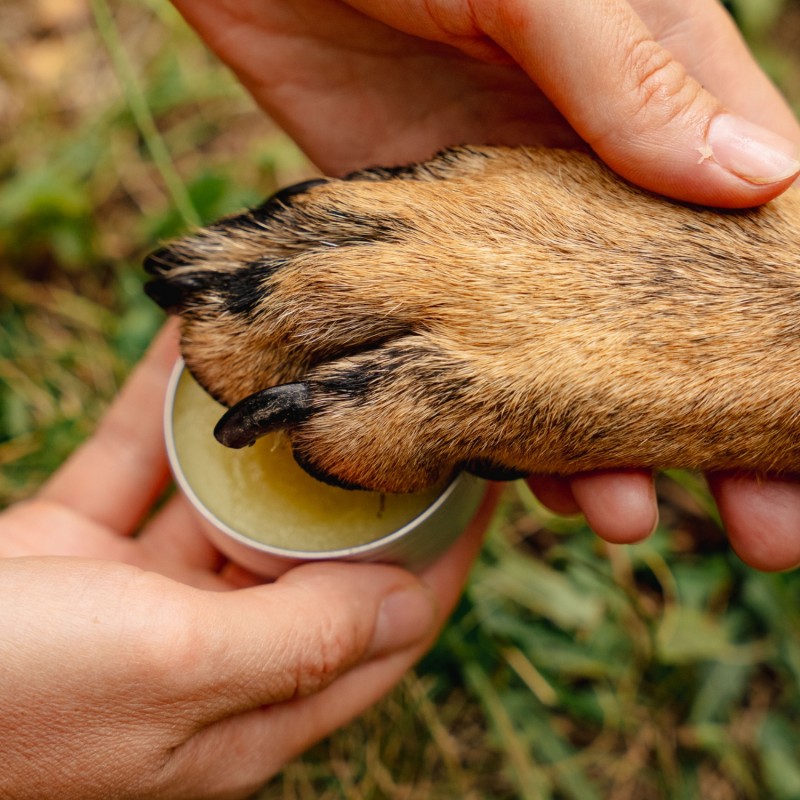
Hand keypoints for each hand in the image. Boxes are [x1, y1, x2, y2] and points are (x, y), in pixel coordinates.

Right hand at [0, 325, 495, 799]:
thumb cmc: (4, 701)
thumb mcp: (166, 673)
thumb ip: (296, 642)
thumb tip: (408, 603)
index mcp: (244, 706)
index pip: (380, 629)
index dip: (439, 559)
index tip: (479, 483)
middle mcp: (205, 650)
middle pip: (314, 557)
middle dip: (357, 486)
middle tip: (403, 404)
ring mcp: (140, 596)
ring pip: (224, 501)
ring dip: (257, 438)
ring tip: (310, 362)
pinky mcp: (76, 544)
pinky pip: (136, 460)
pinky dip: (160, 407)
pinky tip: (197, 347)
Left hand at [169, 0, 799, 569]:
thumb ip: (627, 70)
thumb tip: (757, 178)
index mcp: (650, 100)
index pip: (752, 234)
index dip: (782, 344)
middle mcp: (582, 172)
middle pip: (667, 320)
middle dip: (714, 423)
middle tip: (761, 525)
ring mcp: (492, 219)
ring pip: (562, 355)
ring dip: (601, 440)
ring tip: (625, 515)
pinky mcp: (408, 245)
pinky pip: (455, 348)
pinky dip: (481, 413)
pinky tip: (509, 472)